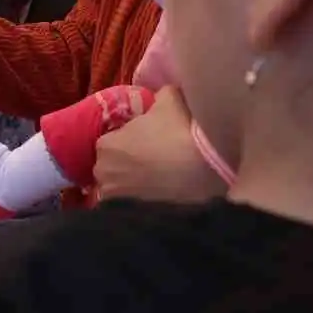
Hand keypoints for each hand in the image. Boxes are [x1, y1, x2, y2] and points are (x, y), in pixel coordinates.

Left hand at [93, 87, 226, 203]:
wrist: (209, 172)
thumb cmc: (183, 133)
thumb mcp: (170, 101)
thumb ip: (159, 95)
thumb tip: (162, 93)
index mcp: (106, 145)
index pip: (111, 145)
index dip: (131, 145)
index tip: (150, 148)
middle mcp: (103, 174)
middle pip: (114, 170)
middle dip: (130, 169)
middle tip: (158, 168)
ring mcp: (116, 200)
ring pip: (122, 193)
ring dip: (136, 191)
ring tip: (163, 189)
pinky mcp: (132, 219)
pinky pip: (133, 214)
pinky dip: (144, 209)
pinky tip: (164, 205)